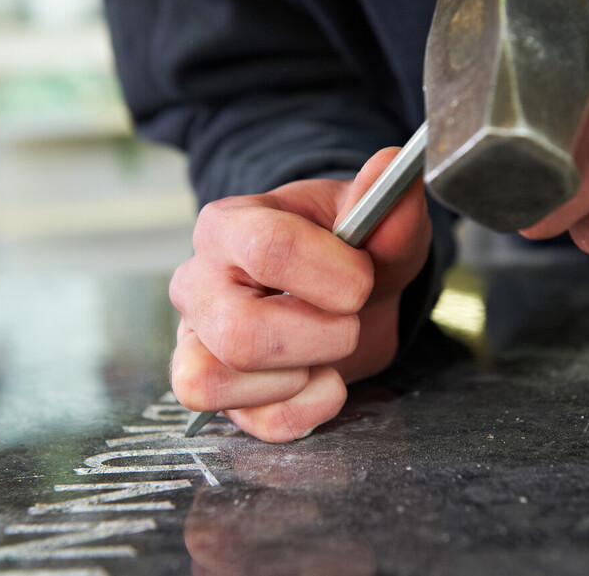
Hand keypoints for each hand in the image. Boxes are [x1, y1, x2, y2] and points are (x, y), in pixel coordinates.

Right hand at [169, 147, 431, 441]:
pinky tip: (323, 383)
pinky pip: (246, 422)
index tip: (364, 279)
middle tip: (349, 322)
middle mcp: (198, 281)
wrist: (345, 295)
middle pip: (238, 330)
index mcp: (231, 226)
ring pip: (213, 380)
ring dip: (299, 376)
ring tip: (328, 352)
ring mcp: (197, 338)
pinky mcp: (213, 388)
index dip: (331, 275)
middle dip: (320, 337)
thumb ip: (389, 206)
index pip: (265, 249)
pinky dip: (300, 412)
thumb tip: (391, 166)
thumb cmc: (351, 253)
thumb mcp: (378, 225)